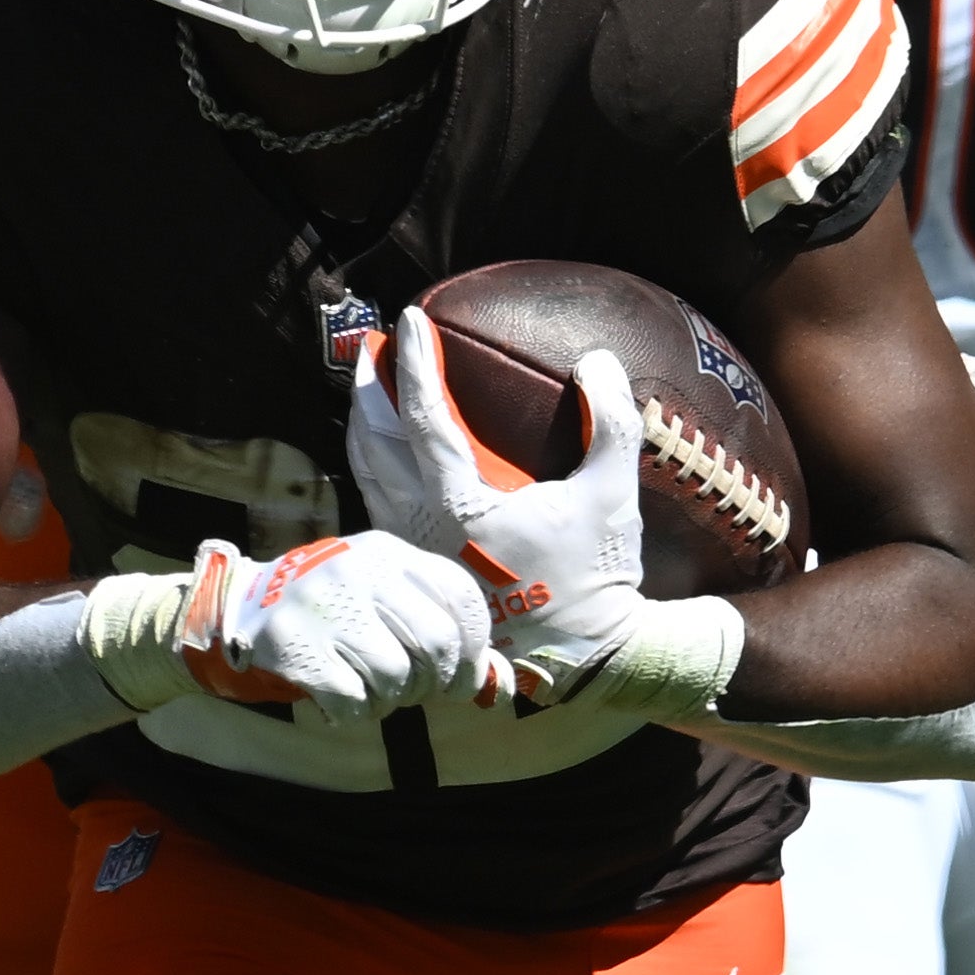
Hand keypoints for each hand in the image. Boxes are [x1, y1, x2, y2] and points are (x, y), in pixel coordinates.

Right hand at [168, 528, 497, 718]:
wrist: (235, 608)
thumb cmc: (329, 609)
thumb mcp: (380, 595)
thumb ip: (434, 625)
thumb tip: (495, 683)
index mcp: (388, 552)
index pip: (461, 599)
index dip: (473, 650)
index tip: (458, 676)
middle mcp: (359, 571)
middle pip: (435, 644)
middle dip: (434, 683)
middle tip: (415, 692)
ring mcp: (324, 607)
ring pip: (395, 678)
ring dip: (390, 701)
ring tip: (370, 692)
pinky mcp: (294, 646)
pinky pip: (354, 702)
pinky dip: (354, 714)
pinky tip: (339, 700)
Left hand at [342, 303, 653, 701]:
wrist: (578, 654)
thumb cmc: (593, 574)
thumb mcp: (611, 493)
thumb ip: (611, 420)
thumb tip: (598, 358)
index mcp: (462, 508)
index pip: (424, 419)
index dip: (414, 364)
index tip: (410, 320)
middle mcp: (423, 529)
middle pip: (374, 443)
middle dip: (368, 389)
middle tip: (369, 344)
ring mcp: (414, 551)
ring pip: (367, 476)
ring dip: (363, 427)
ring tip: (366, 388)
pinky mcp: (417, 567)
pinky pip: (377, 504)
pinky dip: (371, 467)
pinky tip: (379, 451)